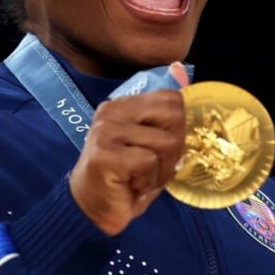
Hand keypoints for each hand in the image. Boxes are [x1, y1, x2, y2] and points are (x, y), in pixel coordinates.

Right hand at [69, 62, 187, 235]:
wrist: (93, 207)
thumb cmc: (126, 176)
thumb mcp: (151, 141)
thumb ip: (165, 110)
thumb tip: (180, 67)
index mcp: (122, 104)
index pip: (171, 99)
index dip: (178, 128)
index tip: (162, 149)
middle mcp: (111, 112)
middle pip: (174, 116)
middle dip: (175, 148)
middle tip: (155, 165)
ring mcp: (105, 132)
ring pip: (166, 143)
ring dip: (162, 170)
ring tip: (142, 177)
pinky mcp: (104, 155)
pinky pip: (148, 161)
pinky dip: (148, 180)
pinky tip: (132, 185)